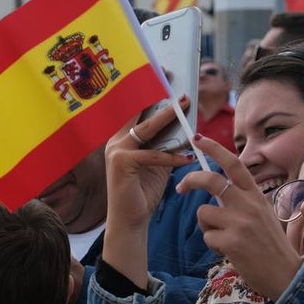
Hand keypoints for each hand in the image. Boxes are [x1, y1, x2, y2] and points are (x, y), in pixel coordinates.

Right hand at [106, 97, 194, 230]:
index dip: (153, 98)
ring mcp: (116, 151)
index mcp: (122, 139)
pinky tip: (187, 158)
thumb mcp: (157, 164)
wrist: (130, 220)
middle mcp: (116, 141)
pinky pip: (153, 155)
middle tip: (183, 95)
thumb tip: (185, 130)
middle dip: (163, 103)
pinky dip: (172, 157)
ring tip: (187, 111)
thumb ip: (164, 146)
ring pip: (146, 130)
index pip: (138, 113)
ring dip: (169, 119)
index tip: (169, 82)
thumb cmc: (143, 192)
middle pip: (142, 115)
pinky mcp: (121, 163)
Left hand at [177, 135, 302, 300]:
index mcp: (257, 195)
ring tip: (224, 238)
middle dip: (191, 180)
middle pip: (211, 180)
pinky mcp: (231, 241)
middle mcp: (249, 204)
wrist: (286, 274)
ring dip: (207, 226)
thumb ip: (243, 201)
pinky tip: (231, 252)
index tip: (197, 138)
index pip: (234, 164)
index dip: (214, 148)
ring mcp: (240, 222)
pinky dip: (214, 245)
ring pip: (203, 213)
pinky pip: (208, 237)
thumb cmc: (271, 246)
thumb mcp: (263, 215)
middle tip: (181, 187)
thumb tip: (215, 194)